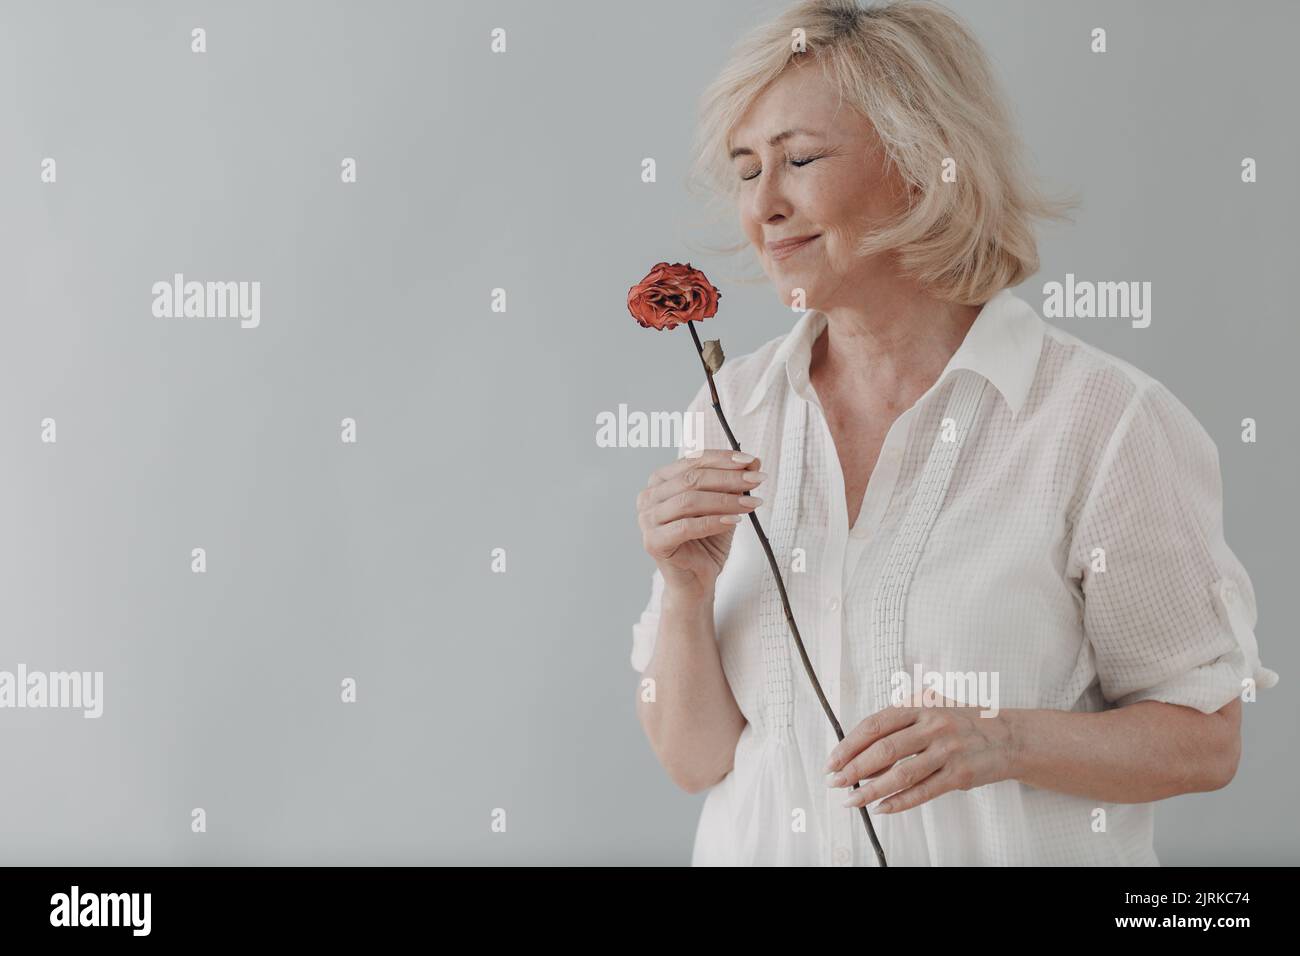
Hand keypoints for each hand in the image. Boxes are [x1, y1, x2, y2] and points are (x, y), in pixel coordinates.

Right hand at [637, 448, 764, 595]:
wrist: (696, 580)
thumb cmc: (705, 542)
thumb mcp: (723, 507)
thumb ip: (733, 485)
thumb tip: (752, 463)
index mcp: (660, 481)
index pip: (692, 461)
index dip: (723, 459)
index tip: (750, 460)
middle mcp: (649, 497)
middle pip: (691, 479)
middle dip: (728, 477)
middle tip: (756, 480)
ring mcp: (647, 520)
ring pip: (689, 501)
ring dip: (725, 500)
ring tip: (751, 503)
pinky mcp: (653, 542)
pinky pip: (686, 526)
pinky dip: (714, 521)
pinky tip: (735, 520)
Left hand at [823, 687, 1017, 813]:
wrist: (1010, 736)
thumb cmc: (964, 722)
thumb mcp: (932, 707)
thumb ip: (901, 722)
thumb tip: (862, 749)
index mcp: (920, 706)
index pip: (875, 725)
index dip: (849, 744)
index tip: (832, 760)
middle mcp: (932, 726)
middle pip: (883, 750)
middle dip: (853, 769)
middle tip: (834, 782)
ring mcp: (947, 751)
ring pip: (900, 774)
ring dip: (871, 790)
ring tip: (852, 800)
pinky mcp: (960, 775)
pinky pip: (923, 792)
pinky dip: (899, 802)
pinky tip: (882, 808)